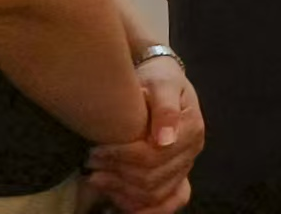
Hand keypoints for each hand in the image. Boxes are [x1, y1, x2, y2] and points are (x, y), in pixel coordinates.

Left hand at [86, 56, 202, 213]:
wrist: (162, 81)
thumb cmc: (158, 79)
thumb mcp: (161, 83)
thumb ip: (165, 109)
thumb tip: (164, 141)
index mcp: (191, 129)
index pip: (153, 156)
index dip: (121, 158)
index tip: (94, 151)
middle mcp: (192, 152)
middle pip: (153, 179)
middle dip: (117, 175)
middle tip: (88, 167)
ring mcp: (186, 166)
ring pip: (156, 195)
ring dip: (123, 192)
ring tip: (95, 181)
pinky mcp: (178, 175)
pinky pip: (168, 203)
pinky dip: (145, 209)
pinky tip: (119, 205)